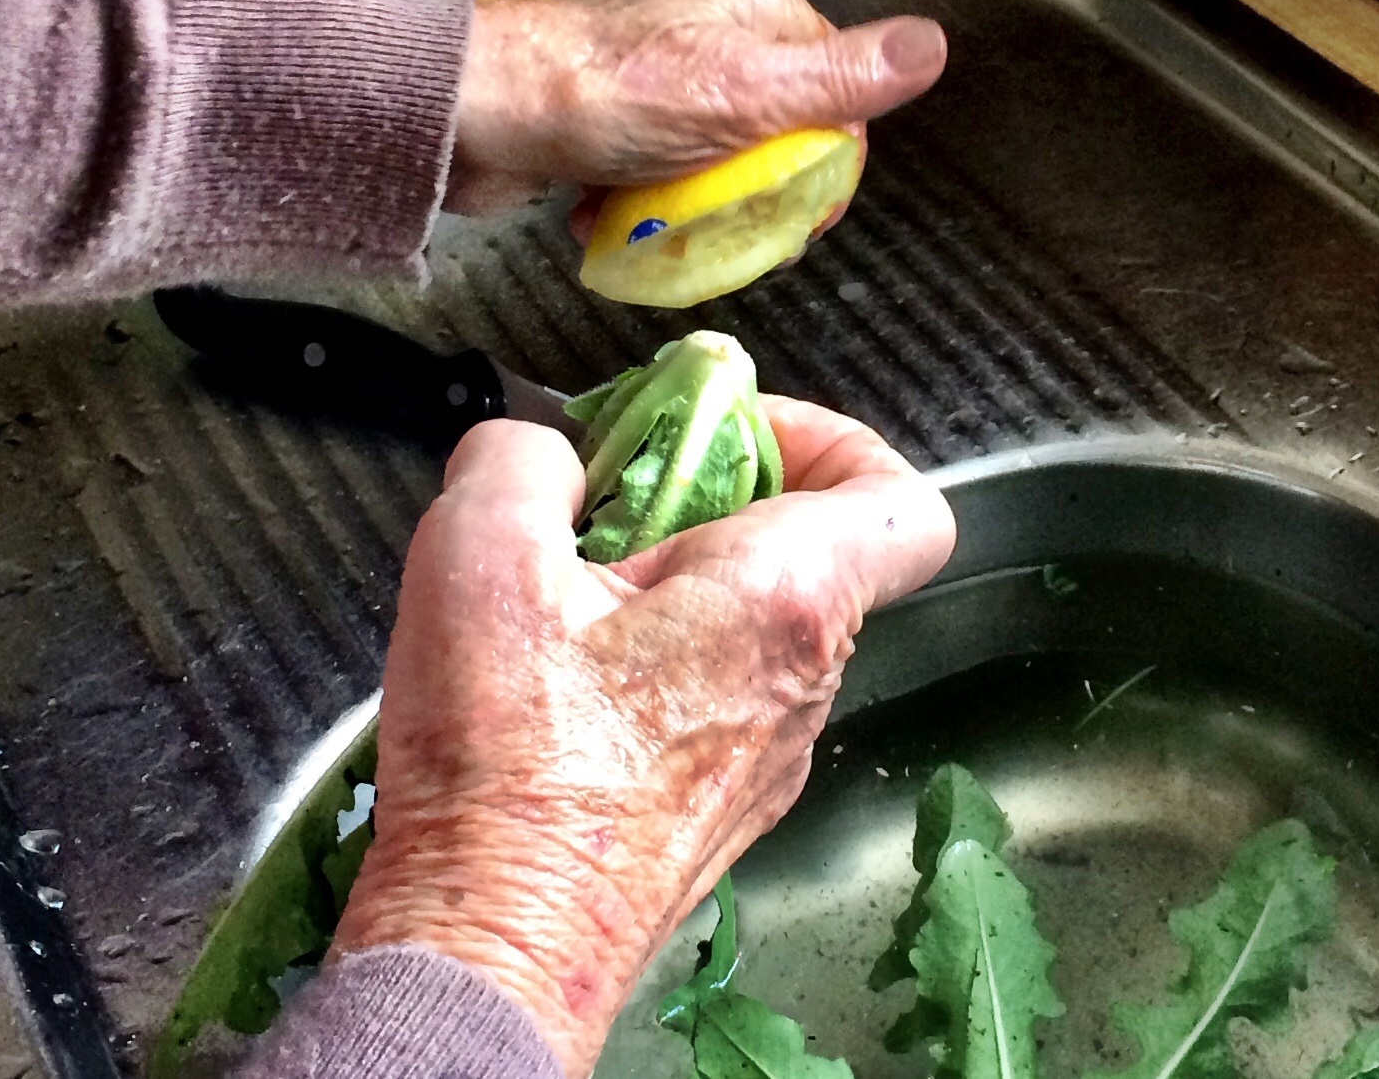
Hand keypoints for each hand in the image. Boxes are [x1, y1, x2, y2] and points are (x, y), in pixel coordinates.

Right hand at [330, 397, 955, 1075]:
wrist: (493, 949)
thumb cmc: (506, 777)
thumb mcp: (478, 556)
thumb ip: (518, 459)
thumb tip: (538, 452)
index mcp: (777, 605)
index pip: (900, 497)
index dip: (827, 436)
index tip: (727, 429)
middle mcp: (799, 687)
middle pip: (810, 552)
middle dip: (712, 501)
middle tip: (612, 505)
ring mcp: (767, 758)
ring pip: (755, 629)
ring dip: (675, 586)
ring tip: (569, 594)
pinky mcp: (718, 806)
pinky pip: (715, 698)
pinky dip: (655, 663)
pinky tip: (559, 677)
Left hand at [446, 0, 948, 225]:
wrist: (474, 119)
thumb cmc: (604, 99)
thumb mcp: (744, 94)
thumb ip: (838, 79)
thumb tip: (933, 49)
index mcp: (753, 10)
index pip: (834, 89)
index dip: (829, 160)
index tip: (805, 215)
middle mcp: (707, 34)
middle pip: (773, 133)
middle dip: (756, 193)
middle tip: (732, 234)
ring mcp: (655, 78)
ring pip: (713, 162)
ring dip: (694, 208)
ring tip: (668, 233)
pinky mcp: (610, 120)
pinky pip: (654, 175)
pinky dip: (642, 207)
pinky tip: (615, 220)